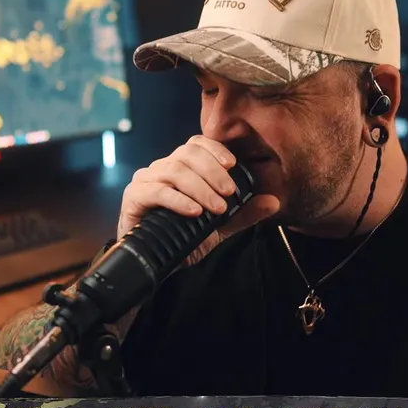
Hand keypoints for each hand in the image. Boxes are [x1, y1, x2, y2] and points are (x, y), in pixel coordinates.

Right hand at [119, 135, 280, 266]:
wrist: (155, 263)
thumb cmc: (183, 238)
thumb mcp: (219, 226)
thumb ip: (243, 213)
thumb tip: (273, 202)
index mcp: (181, 167)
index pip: (196, 144)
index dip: (214, 149)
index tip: (232, 164)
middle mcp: (162, 168)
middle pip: (187, 154)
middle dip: (212, 172)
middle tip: (229, 193)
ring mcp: (146, 180)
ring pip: (174, 171)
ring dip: (200, 188)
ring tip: (216, 207)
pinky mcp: (134, 197)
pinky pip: (157, 191)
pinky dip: (179, 200)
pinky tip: (194, 211)